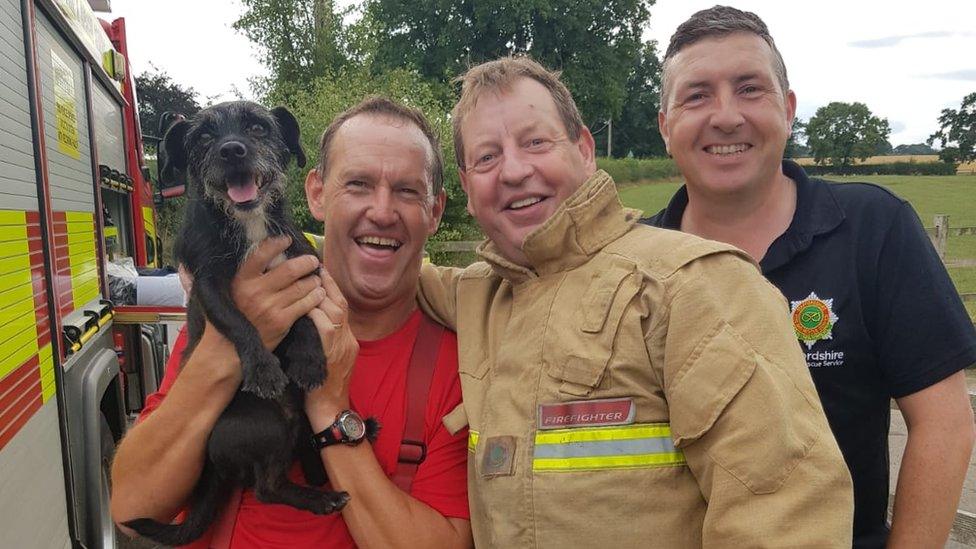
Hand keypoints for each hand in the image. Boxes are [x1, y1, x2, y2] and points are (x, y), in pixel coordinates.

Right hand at [231, 236, 324, 349]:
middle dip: (306, 262)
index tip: (287, 240)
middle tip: (312, 260)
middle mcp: (256, 291)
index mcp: (242, 280)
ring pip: (301, 286)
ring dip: (314, 280)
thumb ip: (249, 274)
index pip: (261, 254)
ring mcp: (270, 306)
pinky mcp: (282, 320)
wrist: (229, 348)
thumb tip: (270, 254)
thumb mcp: (234, 290)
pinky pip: (305, 304)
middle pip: (289, 269)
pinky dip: (315, 296)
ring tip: (316, 277)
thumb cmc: (234, 315)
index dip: (276, 244)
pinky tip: (319, 293)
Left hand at [306, 268, 358, 418]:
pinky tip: (305, 306)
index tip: (320, 272)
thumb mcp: (327, 359)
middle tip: (314, 266)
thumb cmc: (322, 387)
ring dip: (320, 294)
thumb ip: (323, 339)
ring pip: (335, 311)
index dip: (332, 288)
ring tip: (308, 280)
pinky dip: (315, 314)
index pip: (342, 306)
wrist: (331, 410)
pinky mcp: (332, 353)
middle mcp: (348, 339)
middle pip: (341, 303)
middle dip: (327, 283)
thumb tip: (307, 319)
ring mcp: (343, 346)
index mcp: (348, 339)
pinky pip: (325, 327)